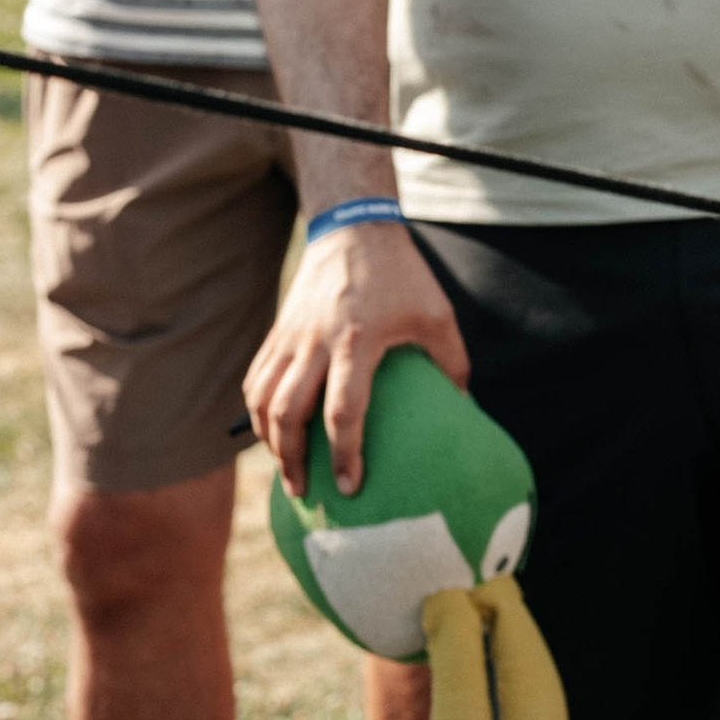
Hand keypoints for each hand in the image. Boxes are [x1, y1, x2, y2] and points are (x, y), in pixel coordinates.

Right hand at [244, 220, 469, 497]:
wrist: (353, 227)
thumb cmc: (402, 275)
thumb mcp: (438, 314)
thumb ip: (452, 362)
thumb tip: (464, 407)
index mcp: (357, 340)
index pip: (342, 410)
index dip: (345, 453)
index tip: (350, 486)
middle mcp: (315, 341)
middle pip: (287, 413)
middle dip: (292, 460)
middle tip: (305, 492)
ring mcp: (290, 336)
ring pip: (262, 398)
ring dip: (268, 440)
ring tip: (286, 470)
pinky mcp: (277, 331)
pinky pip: (256, 378)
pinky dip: (257, 411)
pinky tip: (271, 432)